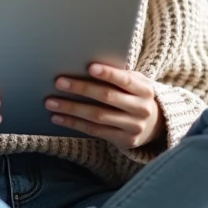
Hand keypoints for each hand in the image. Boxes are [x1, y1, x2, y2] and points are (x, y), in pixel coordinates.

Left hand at [45, 63, 162, 149]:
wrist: (156, 125)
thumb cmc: (136, 96)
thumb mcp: (135, 83)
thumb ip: (118, 76)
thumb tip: (84, 66)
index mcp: (145, 90)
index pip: (125, 80)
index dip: (108, 73)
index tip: (90, 67)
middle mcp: (141, 108)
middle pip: (107, 97)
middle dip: (81, 88)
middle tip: (59, 82)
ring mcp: (133, 127)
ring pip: (97, 116)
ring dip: (72, 108)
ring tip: (51, 102)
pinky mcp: (124, 141)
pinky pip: (94, 131)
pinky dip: (74, 123)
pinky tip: (58, 117)